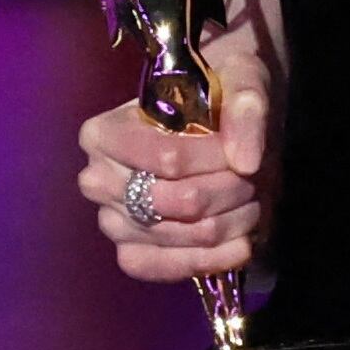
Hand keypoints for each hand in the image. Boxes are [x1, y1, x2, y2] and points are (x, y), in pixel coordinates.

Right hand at [76, 56, 272, 284]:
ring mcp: (112, 222)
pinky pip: (164, 268)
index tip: (243, 152)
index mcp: (104, 134)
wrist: (223, 123)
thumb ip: (246, 111)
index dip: (216, 159)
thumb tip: (245, 161)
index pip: (168, 159)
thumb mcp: (241, 80)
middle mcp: (97, 180)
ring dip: (228, 222)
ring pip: (180, 235)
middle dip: (227, 192)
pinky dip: (209, 259)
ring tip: (250, 202)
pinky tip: (241, 245)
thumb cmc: (220, 95)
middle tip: (251, 178)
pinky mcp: (133, 254)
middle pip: (177, 200)